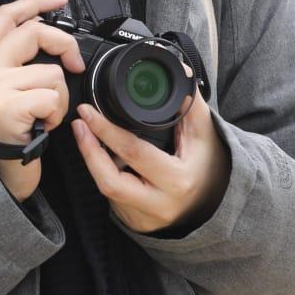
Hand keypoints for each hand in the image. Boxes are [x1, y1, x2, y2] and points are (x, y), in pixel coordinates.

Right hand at [0, 0, 86, 201]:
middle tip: (73, 64)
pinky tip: (44, 125)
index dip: (36, 1)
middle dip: (64, 46)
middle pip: (34, 33)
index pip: (6, 16)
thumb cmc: (8, 130)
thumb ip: (16, 60)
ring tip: (45, 113)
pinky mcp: (9, 108)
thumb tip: (51, 36)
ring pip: (51, 71)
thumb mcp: (0, 89)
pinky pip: (52, 97)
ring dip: (60, 96)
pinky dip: (57, 113)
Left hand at [71, 79, 229, 234]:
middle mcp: (160, 204)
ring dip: (92, 161)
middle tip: (79, 124)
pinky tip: (101, 156)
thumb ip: (190, 103)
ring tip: (86, 136)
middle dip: (88, 150)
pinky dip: (104, 174)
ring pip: (107, 190)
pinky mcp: (136, 222)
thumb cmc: (209, 165)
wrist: (216, 204)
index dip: (106, 132)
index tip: (88, 112)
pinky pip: (112, 197)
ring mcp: (146, 217)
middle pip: (110, 181)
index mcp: (177, 180)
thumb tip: (180, 71)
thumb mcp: (204, 133)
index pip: (134, 153)